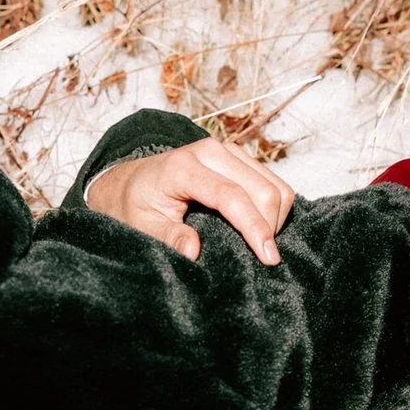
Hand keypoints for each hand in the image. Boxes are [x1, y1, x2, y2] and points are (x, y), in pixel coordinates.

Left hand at [83, 135, 295, 263]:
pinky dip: (274, 208)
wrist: (133, 181)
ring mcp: (227, 151)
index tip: (268, 257)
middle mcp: (210, 152)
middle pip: (261, 189)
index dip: (254, 227)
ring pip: (274, 184)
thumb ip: (168, 238)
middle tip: (262, 258)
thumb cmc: (137, 206)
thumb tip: (193, 251)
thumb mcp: (143, 227)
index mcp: (183, 168)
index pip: (231, 196)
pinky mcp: (238, 157)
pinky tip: (259, 227)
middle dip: (270, 227)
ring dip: (276, 218)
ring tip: (260, 244)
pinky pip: (272, 181)